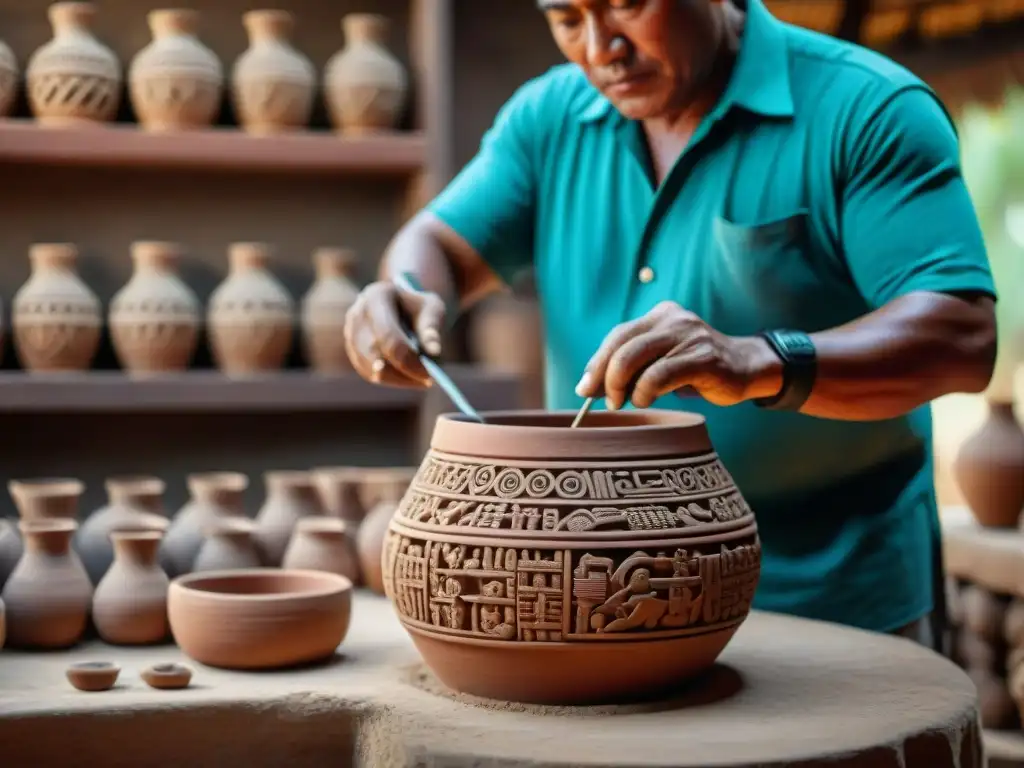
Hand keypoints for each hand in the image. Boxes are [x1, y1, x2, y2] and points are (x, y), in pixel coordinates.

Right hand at [343, 280, 445, 387]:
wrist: (401, 304)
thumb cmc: (419, 307)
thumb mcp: (432, 308)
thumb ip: (432, 326)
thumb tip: (434, 351)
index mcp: (376, 296)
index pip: (388, 335)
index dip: (407, 359)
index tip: (428, 375)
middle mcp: (357, 313)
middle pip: (375, 353)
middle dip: (401, 372)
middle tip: (426, 383)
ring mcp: (350, 332)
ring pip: (369, 367)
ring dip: (396, 379)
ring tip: (420, 380)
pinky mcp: (351, 349)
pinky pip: (367, 372)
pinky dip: (389, 380)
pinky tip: (407, 379)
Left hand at [574, 301, 782, 408]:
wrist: (746, 368)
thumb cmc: (696, 368)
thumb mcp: (660, 360)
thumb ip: (631, 366)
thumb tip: (588, 386)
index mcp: (659, 316)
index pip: (617, 336)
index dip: (596, 363)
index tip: (584, 388)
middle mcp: (672, 319)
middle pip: (622, 345)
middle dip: (605, 376)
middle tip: (606, 401)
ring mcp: (689, 336)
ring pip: (636, 358)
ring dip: (622, 386)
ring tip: (624, 402)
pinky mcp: (704, 358)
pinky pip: (660, 374)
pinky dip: (645, 391)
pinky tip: (646, 400)